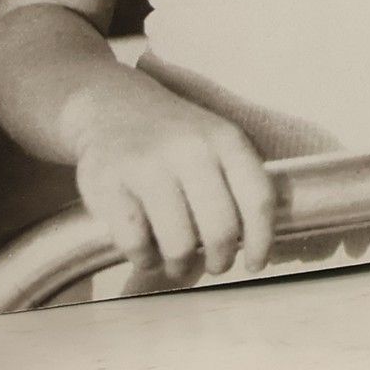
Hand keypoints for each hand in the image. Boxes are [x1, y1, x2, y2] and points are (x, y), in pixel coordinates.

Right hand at [66, 71, 276, 280]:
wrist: (111, 103)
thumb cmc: (174, 134)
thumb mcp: (216, 140)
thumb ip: (237, 180)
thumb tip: (254, 243)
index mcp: (225, 139)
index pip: (258, 198)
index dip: (262, 240)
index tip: (256, 264)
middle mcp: (189, 149)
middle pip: (221, 228)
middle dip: (221, 259)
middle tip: (215, 266)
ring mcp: (146, 165)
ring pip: (178, 243)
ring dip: (180, 265)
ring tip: (177, 263)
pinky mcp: (107, 182)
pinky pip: (135, 242)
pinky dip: (144, 258)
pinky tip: (146, 253)